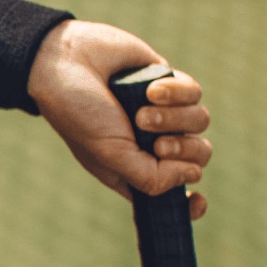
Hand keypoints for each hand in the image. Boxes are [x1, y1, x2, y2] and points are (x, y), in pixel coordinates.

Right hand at [28, 21, 215, 218]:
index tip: (197, 202)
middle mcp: (150, 143)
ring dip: (173, 117)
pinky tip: (150, 88)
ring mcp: (162, 112)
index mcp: (133, 169)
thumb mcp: (110, 155)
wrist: (66, 60)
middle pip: (197, 156)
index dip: (189, 205)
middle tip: (155, 141)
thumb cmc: (79, 112)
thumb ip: (150, 177)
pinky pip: (194, 93)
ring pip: (199, 123)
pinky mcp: (168, 83)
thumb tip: (193, 175)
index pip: (170, 195)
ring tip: (142, 110)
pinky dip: (176, 92)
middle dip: (183, 150)